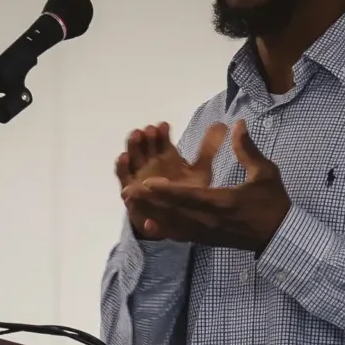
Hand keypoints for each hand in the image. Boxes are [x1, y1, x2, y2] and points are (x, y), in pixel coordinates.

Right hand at [113, 123, 219, 239]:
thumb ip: (208, 150)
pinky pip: (123, 176)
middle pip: (145, 144)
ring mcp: (138, 173)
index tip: (164, 126)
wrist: (174, 221)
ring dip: (132, 146)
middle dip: (146, 136)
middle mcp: (151, 161)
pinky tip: (123, 157)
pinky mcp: (130, 188)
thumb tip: (222, 124)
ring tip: (136, 136)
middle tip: (149, 130)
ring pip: (133, 156)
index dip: (162, 131)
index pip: (161, 139)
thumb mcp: (199, 172)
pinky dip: (121, 166)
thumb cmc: (185, 194)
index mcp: (166, 155)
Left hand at [121, 121, 291, 251]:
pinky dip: (163, 229)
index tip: (147, 182)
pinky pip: (180, 235)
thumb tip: (238, 124)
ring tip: (131, 204)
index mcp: (223, 203)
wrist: (279, 237)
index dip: (166, 190)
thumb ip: (247, 149)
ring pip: (172, 224)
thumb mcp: (265, 173)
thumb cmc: (273, 202)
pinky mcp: (205, 240)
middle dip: (149, 202)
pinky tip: (148, 223)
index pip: (189, 197)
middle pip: (173, 212)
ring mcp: (206, 233)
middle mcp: (209, 221)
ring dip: (151, 213)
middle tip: (127, 192)